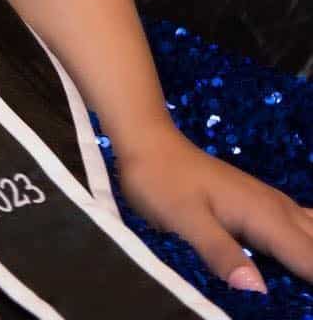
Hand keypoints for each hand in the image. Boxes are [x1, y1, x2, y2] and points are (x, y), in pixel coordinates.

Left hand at [115, 121, 312, 294]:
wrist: (149, 143)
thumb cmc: (163, 182)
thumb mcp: (185, 220)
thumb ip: (221, 253)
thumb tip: (258, 290)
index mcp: (266, 216)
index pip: (311, 259)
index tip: (311, 311)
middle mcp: (278, 209)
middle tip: (309, 305)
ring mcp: (272, 205)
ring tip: (309, 284)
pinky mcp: (262, 207)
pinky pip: (303, 229)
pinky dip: (309, 247)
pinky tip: (303, 263)